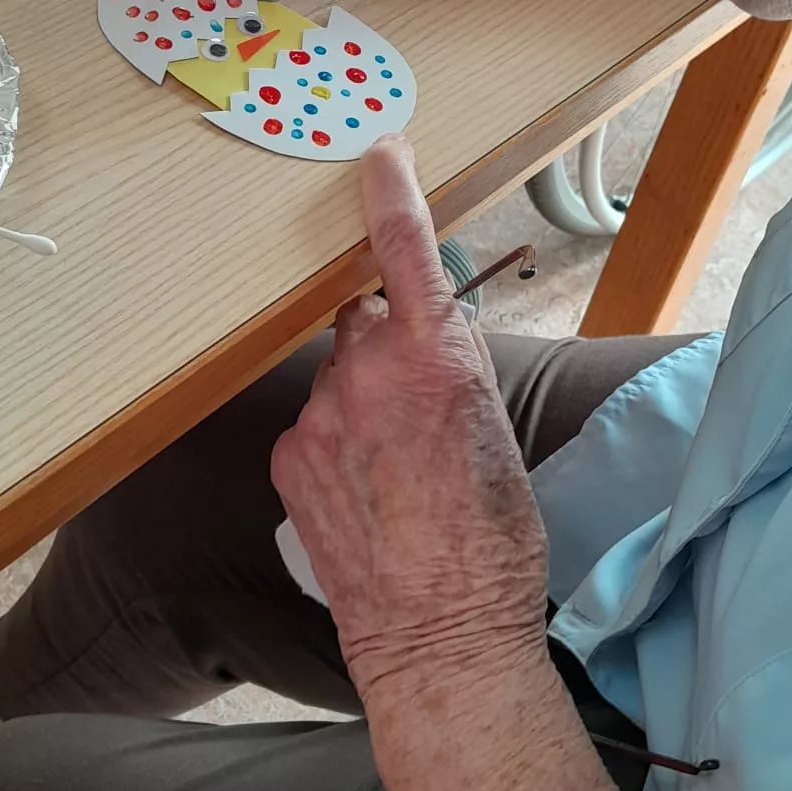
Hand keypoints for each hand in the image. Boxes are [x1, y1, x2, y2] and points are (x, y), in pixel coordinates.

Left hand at [270, 136, 551, 727]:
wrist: (439, 638)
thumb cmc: (493, 546)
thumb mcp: (500, 436)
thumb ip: (459, 368)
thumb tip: (438, 329)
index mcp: (438, 364)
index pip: (405, 251)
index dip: (390, 192)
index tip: (379, 152)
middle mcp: (369, 378)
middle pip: (366, 319)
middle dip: (390, 341)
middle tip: (423, 407)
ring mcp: (320, 419)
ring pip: (340, 374)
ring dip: (363, 396)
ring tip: (398, 467)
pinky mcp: (290, 459)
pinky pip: (315, 421)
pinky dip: (338, 439)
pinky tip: (368, 491)